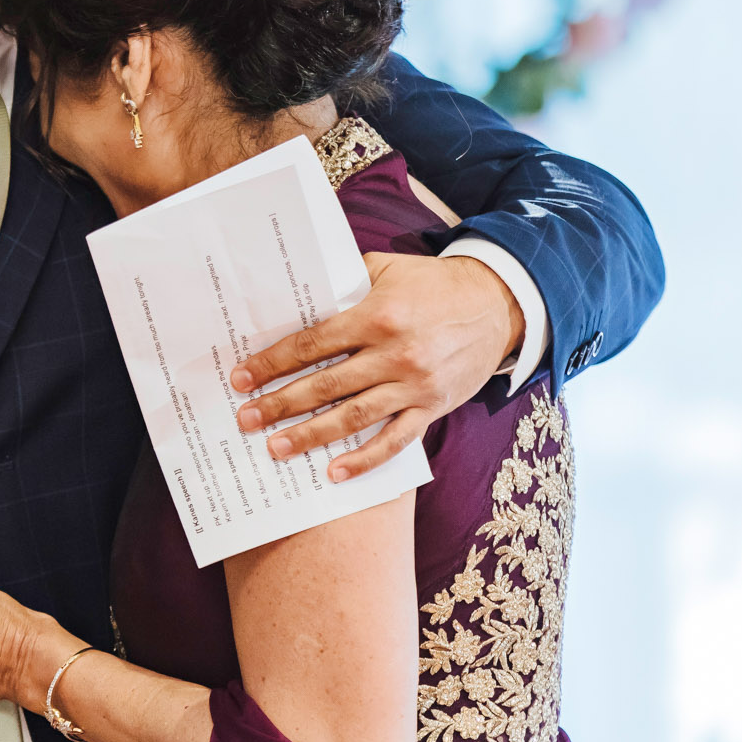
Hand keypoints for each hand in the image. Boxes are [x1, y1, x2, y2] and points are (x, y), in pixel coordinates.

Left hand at [230, 253, 520, 480]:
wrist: (499, 304)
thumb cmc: (434, 284)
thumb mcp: (388, 269)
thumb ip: (346, 279)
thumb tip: (299, 291)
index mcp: (377, 316)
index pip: (313, 344)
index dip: (274, 362)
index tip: (242, 377)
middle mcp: (394, 354)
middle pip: (325, 385)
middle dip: (280, 403)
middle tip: (246, 418)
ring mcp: (414, 385)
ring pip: (353, 417)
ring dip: (311, 435)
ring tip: (276, 448)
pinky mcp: (433, 407)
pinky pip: (395, 440)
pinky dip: (365, 459)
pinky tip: (334, 472)